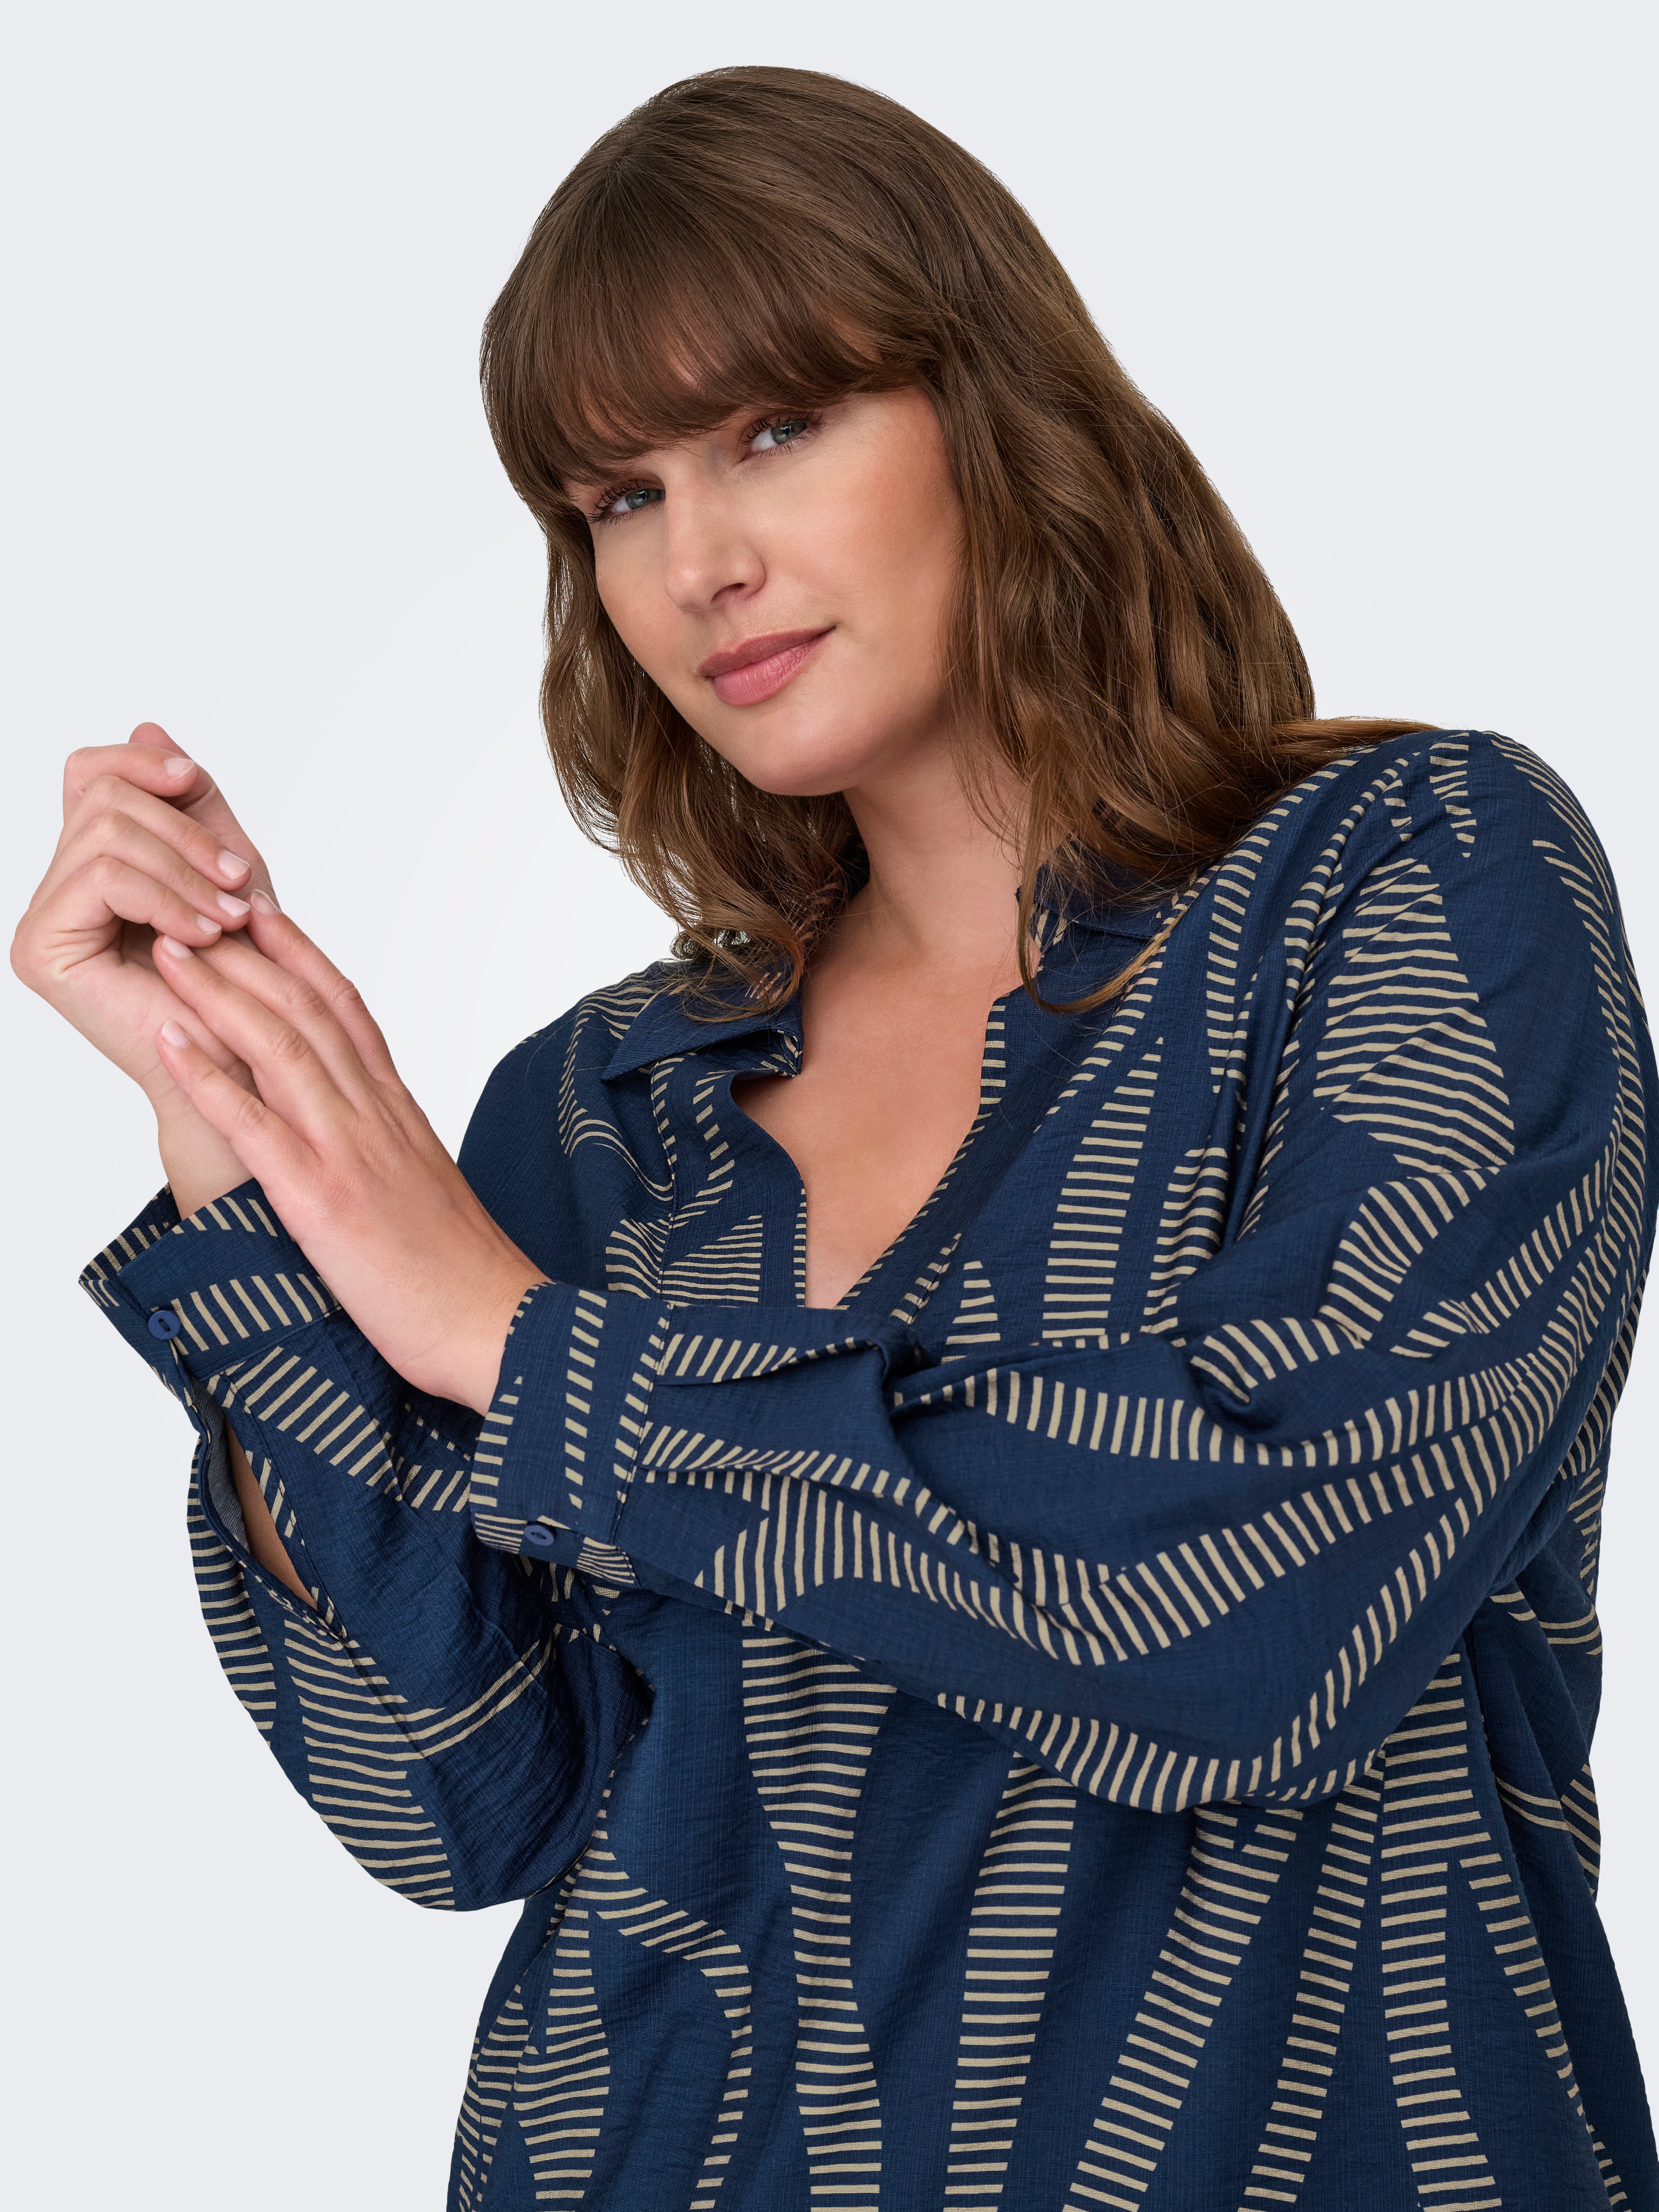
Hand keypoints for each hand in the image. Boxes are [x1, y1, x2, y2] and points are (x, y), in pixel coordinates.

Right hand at [12, 723, 271, 1116]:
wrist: (246, 1060)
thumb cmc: (244, 970)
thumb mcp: (225, 862)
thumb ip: (189, 798)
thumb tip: (147, 722)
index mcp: (93, 863)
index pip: (89, 772)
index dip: (140, 761)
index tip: (194, 779)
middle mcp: (56, 889)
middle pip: (102, 795)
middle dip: (184, 831)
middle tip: (237, 884)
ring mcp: (41, 919)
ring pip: (105, 831)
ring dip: (185, 869)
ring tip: (228, 915)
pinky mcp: (40, 950)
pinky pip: (101, 877)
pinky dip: (165, 897)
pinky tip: (204, 934)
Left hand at [150, 904, 544, 1414]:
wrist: (498, 1327)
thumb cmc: (463, 1274)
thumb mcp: (427, 1191)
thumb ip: (391, 1150)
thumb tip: (362, 1138)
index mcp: (399, 1114)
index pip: (348, 1011)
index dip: (301, 955)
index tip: (260, 913)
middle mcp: (375, 1116)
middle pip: (307, 1011)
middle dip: (246, 953)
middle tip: (192, 907)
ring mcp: (349, 1153)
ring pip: (279, 1047)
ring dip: (217, 993)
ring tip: (167, 950)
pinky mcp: (322, 1201)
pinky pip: (254, 1125)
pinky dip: (207, 1077)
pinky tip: (167, 1043)